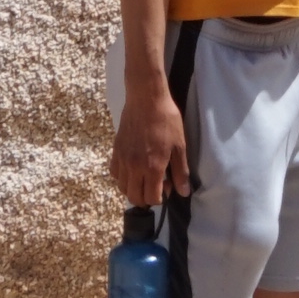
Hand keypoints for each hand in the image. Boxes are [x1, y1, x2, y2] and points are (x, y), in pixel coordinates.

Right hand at [112, 74, 189, 207]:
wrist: (146, 98)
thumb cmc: (166, 120)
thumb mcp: (179, 145)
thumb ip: (180, 171)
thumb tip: (183, 192)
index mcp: (152, 167)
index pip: (151, 198)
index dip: (161, 198)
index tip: (167, 187)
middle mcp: (134, 167)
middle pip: (135, 197)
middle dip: (146, 198)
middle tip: (156, 186)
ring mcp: (123, 159)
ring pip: (123, 187)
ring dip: (134, 189)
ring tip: (144, 178)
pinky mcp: (116, 150)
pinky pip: (114, 173)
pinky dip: (122, 177)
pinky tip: (132, 169)